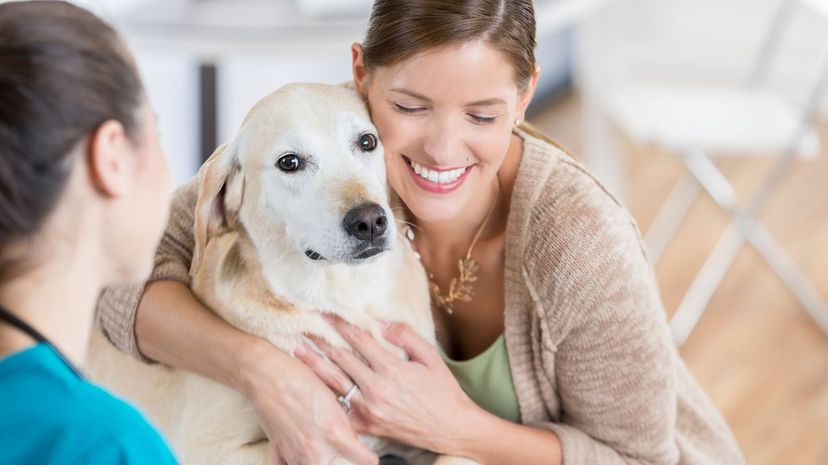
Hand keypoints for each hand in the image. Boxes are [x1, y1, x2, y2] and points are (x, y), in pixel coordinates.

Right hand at [237, 338, 378, 464]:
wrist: (267, 375)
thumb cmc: (300, 379)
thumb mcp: (332, 398)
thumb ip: (343, 423)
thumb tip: (350, 436)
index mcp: (334, 433)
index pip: (363, 459)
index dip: (369, 459)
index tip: (370, 459)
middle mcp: (315, 450)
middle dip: (343, 463)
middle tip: (344, 453)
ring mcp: (295, 453)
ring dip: (318, 463)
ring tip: (322, 453)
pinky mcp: (278, 451)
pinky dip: (293, 464)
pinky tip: (298, 458)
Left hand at [294, 317, 481, 454]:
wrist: (450, 428)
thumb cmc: (443, 391)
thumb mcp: (431, 357)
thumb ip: (406, 337)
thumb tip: (383, 324)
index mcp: (391, 368)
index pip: (358, 339)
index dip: (340, 324)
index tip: (325, 313)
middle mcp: (376, 388)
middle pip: (340, 358)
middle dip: (321, 341)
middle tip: (304, 328)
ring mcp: (369, 408)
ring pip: (335, 383)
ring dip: (315, 365)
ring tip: (298, 351)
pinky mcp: (367, 425)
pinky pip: (342, 411)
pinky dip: (327, 399)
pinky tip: (313, 389)